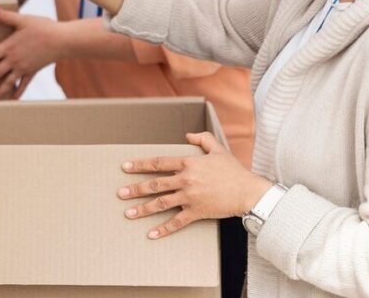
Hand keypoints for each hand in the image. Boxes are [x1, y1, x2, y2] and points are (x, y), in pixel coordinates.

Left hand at [0, 9, 64, 99]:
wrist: (62, 40)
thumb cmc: (43, 27)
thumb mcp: (23, 20)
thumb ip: (6, 17)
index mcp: (9, 47)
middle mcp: (14, 60)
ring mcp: (23, 68)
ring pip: (7, 82)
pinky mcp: (33, 71)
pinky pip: (23, 85)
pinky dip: (18, 93)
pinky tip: (12, 100)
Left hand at [117, 132, 273, 239]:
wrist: (248, 191)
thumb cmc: (233, 170)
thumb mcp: (218, 149)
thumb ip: (202, 139)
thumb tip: (188, 134)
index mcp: (188, 163)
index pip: (158, 163)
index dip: (140, 165)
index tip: (125, 167)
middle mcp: (185, 180)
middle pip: (155, 184)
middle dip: (136, 189)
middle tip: (120, 193)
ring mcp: (190, 197)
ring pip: (161, 203)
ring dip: (143, 209)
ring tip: (128, 213)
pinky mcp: (196, 212)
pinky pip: (177, 222)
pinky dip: (163, 229)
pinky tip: (151, 234)